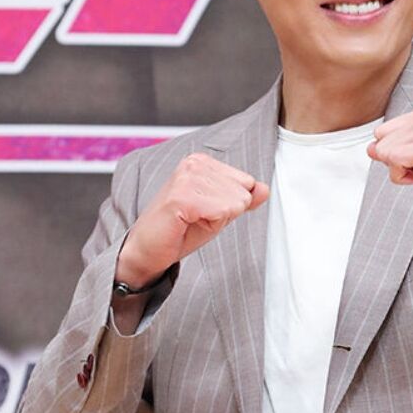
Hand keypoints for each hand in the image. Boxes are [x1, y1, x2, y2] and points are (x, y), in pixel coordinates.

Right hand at [116, 153, 268, 286]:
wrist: (148, 250)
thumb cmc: (180, 230)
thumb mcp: (220, 213)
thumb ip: (243, 199)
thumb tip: (265, 189)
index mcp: (203, 162)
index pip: (247, 182)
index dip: (230, 205)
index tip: (205, 211)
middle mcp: (194, 162)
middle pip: (243, 192)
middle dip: (225, 213)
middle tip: (197, 218)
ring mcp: (187, 176)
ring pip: (235, 202)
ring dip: (216, 219)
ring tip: (191, 220)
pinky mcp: (182, 195)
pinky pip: (221, 211)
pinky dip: (210, 224)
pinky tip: (187, 222)